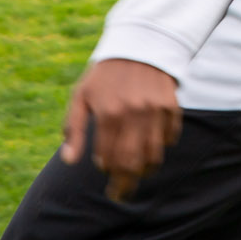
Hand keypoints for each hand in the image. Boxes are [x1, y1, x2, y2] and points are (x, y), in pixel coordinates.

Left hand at [61, 58, 181, 201]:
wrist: (140, 44)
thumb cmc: (105, 74)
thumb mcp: (81, 96)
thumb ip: (74, 128)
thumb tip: (68, 160)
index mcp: (109, 114)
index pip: (109, 159)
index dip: (108, 174)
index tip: (107, 184)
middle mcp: (134, 115)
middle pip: (132, 163)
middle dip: (125, 184)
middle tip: (121, 195)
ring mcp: (156, 112)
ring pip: (153, 155)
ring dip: (144, 170)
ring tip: (137, 175)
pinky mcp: (172, 107)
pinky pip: (169, 138)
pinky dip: (162, 148)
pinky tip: (152, 149)